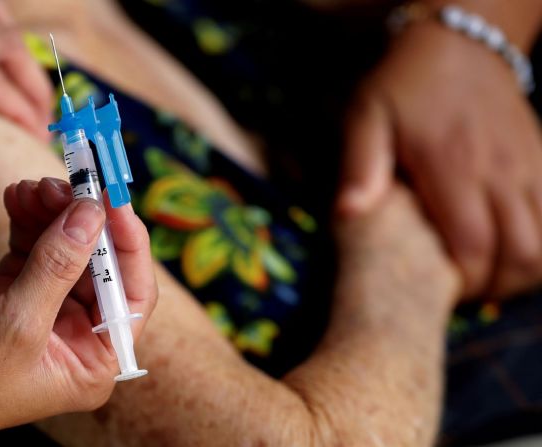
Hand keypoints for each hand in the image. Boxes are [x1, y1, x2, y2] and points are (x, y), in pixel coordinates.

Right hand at [0, 178, 156, 445]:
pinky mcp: (6, 291)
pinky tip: (16, 197)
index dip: (128, 245)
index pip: (132, 294)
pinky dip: (27, 219)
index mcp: (92, 360)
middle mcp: (73, 335)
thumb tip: (92, 214)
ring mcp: (40, 309)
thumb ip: (58, 265)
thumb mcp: (16, 325)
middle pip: (98, 263)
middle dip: (82, 220)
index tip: (112, 201)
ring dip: (53, 212)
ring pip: (63, 247)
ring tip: (33, 187)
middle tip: (65, 184)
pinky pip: (31, 245)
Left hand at [337, 21, 541, 298]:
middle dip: (496, 287)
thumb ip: (359, 166)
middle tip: (463, 291)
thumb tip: (347, 214)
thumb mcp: (365, 116)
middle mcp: (500, 170)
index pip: (473, 244)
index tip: (439, 291)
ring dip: (522, 270)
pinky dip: (541, 243)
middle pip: (522, 252)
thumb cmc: (403, 86)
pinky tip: (511, 250)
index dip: (462, 281)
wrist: (458, 44)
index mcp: (453, 165)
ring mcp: (529, 165)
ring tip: (487, 277)